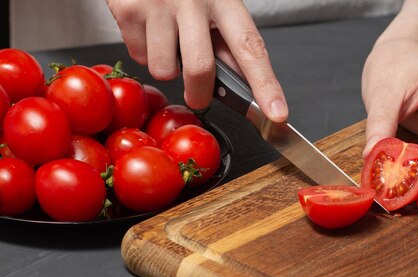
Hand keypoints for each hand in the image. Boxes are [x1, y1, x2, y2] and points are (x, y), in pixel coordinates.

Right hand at [106, 0, 287, 120]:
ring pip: (164, 70)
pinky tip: (149, 29)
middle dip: (199, 95)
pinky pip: (139, 57)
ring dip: (167, 67)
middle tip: (197, 95)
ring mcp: (158, 4)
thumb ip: (228, 41)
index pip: (250, 48)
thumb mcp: (216, 4)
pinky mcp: (128, 10)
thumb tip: (247, 85)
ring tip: (166, 40)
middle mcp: (192, 0)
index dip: (266, 85)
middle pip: (201, 70)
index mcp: (224, 0)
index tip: (277, 113)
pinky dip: (144, 51)